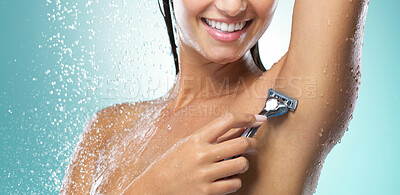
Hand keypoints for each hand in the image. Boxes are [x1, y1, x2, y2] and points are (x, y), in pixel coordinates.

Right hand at [123, 112, 265, 194]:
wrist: (155, 187)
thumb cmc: (171, 164)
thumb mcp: (187, 144)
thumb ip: (211, 138)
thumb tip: (239, 129)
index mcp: (196, 139)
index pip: (227, 120)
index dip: (247, 117)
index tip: (257, 119)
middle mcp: (202, 155)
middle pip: (241, 143)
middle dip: (253, 143)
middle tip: (253, 145)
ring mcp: (205, 174)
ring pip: (242, 164)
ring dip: (243, 164)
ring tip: (236, 164)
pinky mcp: (207, 191)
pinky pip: (234, 184)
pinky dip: (235, 181)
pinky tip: (227, 179)